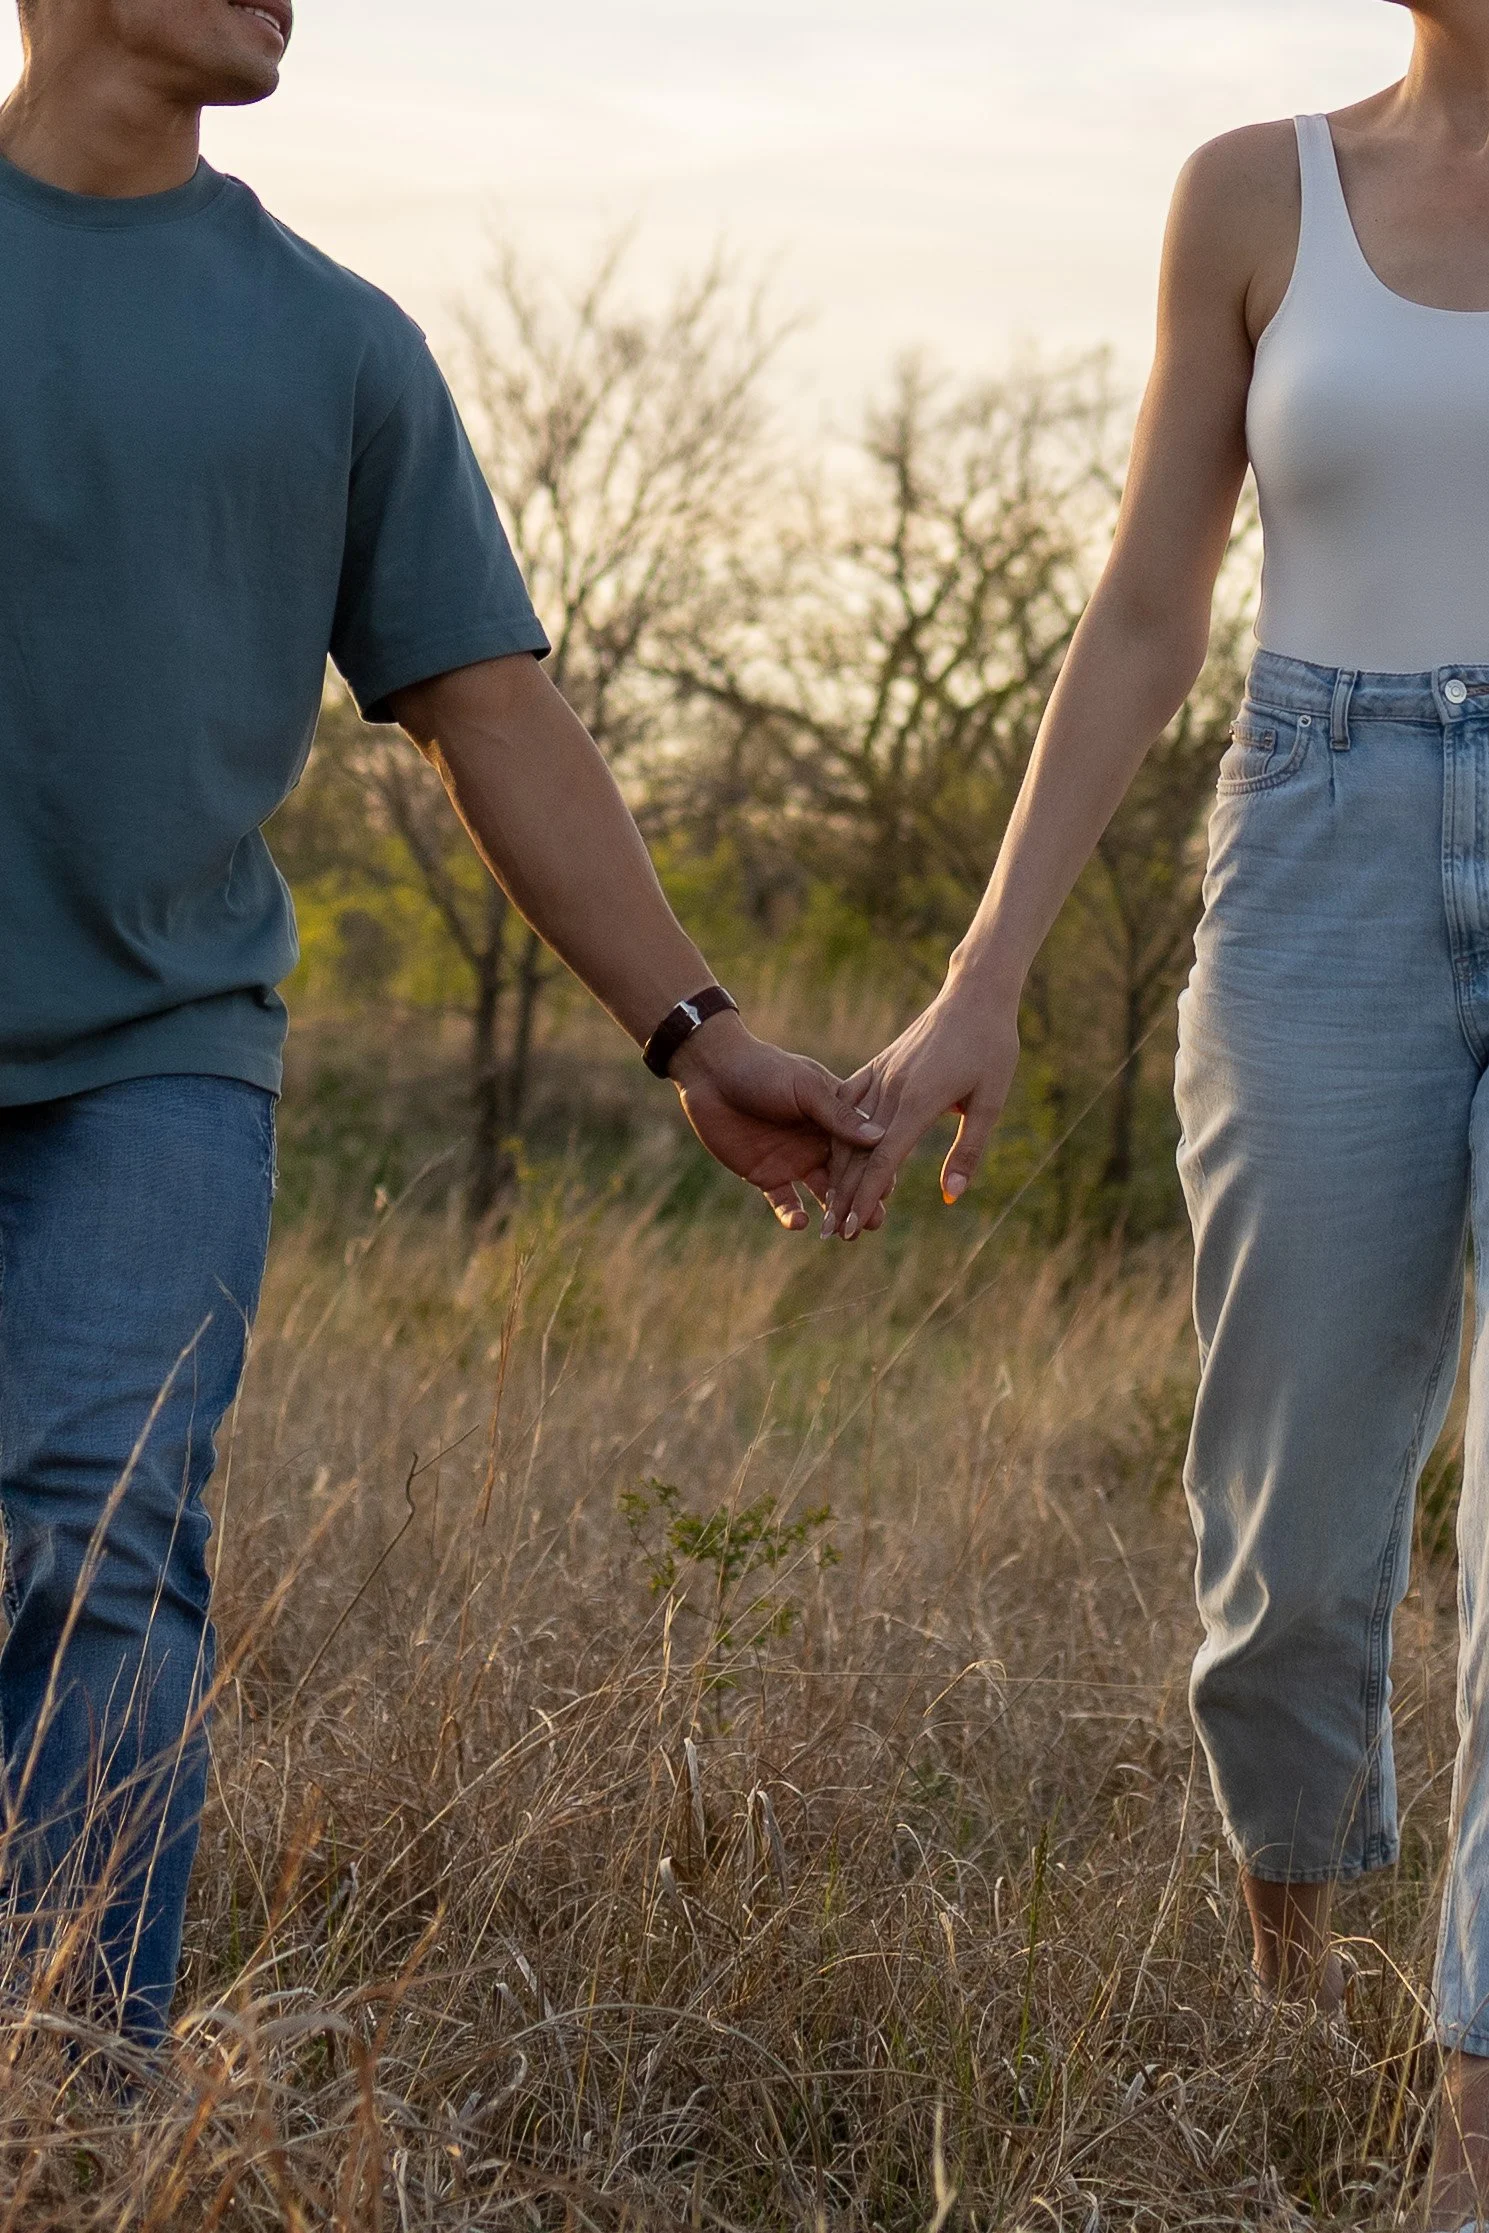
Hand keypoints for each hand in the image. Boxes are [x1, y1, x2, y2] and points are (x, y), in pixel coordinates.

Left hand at [670, 1014, 887, 1230]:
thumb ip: (838, 1116)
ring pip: (822, 1194)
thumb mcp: (805, 1089)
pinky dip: (793, 1215)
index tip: (890, 1188)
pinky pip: (784, 1202)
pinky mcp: (766, 1176)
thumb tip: (880, 1137)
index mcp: (835, 1116)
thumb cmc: (763, 1069)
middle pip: (848, 1176)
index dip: (876, 1168)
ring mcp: (793, 1160)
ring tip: (845, 1233)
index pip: (863, 1147)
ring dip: (835, 1213)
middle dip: (862, 1199)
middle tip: (876, 1222)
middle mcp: (818, 1141)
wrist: (712, 1073)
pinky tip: (801, 1224)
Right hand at [822, 982, 1019, 1238]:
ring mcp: (881, 1075)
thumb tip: (952, 1195)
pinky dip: (838, 1132)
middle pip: (857, 1154)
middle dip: (845, 1197)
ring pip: (848, 1132)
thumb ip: (969, 1150)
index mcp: (917, 1102)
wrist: (974, 994)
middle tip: (836, 1235)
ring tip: (830, 1204)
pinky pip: (848, 1102)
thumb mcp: (990, 1101)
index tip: (853, 1229)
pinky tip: (831, 1155)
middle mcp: (891, 1090)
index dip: (866, 1199)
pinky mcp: (879, 1065)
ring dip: (838, 1172)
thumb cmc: (991, 1047)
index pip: (882, 1163)